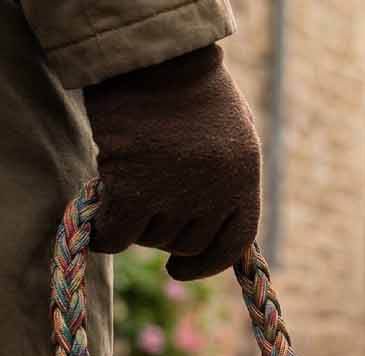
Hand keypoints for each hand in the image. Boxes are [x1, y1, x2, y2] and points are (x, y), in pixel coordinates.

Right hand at [84, 45, 260, 279]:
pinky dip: (105, 235)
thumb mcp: (232, 135)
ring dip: (136, 225)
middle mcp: (217, 193)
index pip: (234, 243)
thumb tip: (217, 223)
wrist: (156, 59)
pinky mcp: (134, 189)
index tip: (180, 270)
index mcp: (246, 179)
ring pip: (152, 239)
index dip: (208, 263)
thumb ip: (228, 179)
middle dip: (166, 234)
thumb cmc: (193, 89)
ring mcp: (177, 194)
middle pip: (188, 242)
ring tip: (127, 191)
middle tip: (146, 208)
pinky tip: (101, 225)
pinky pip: (118, 235)